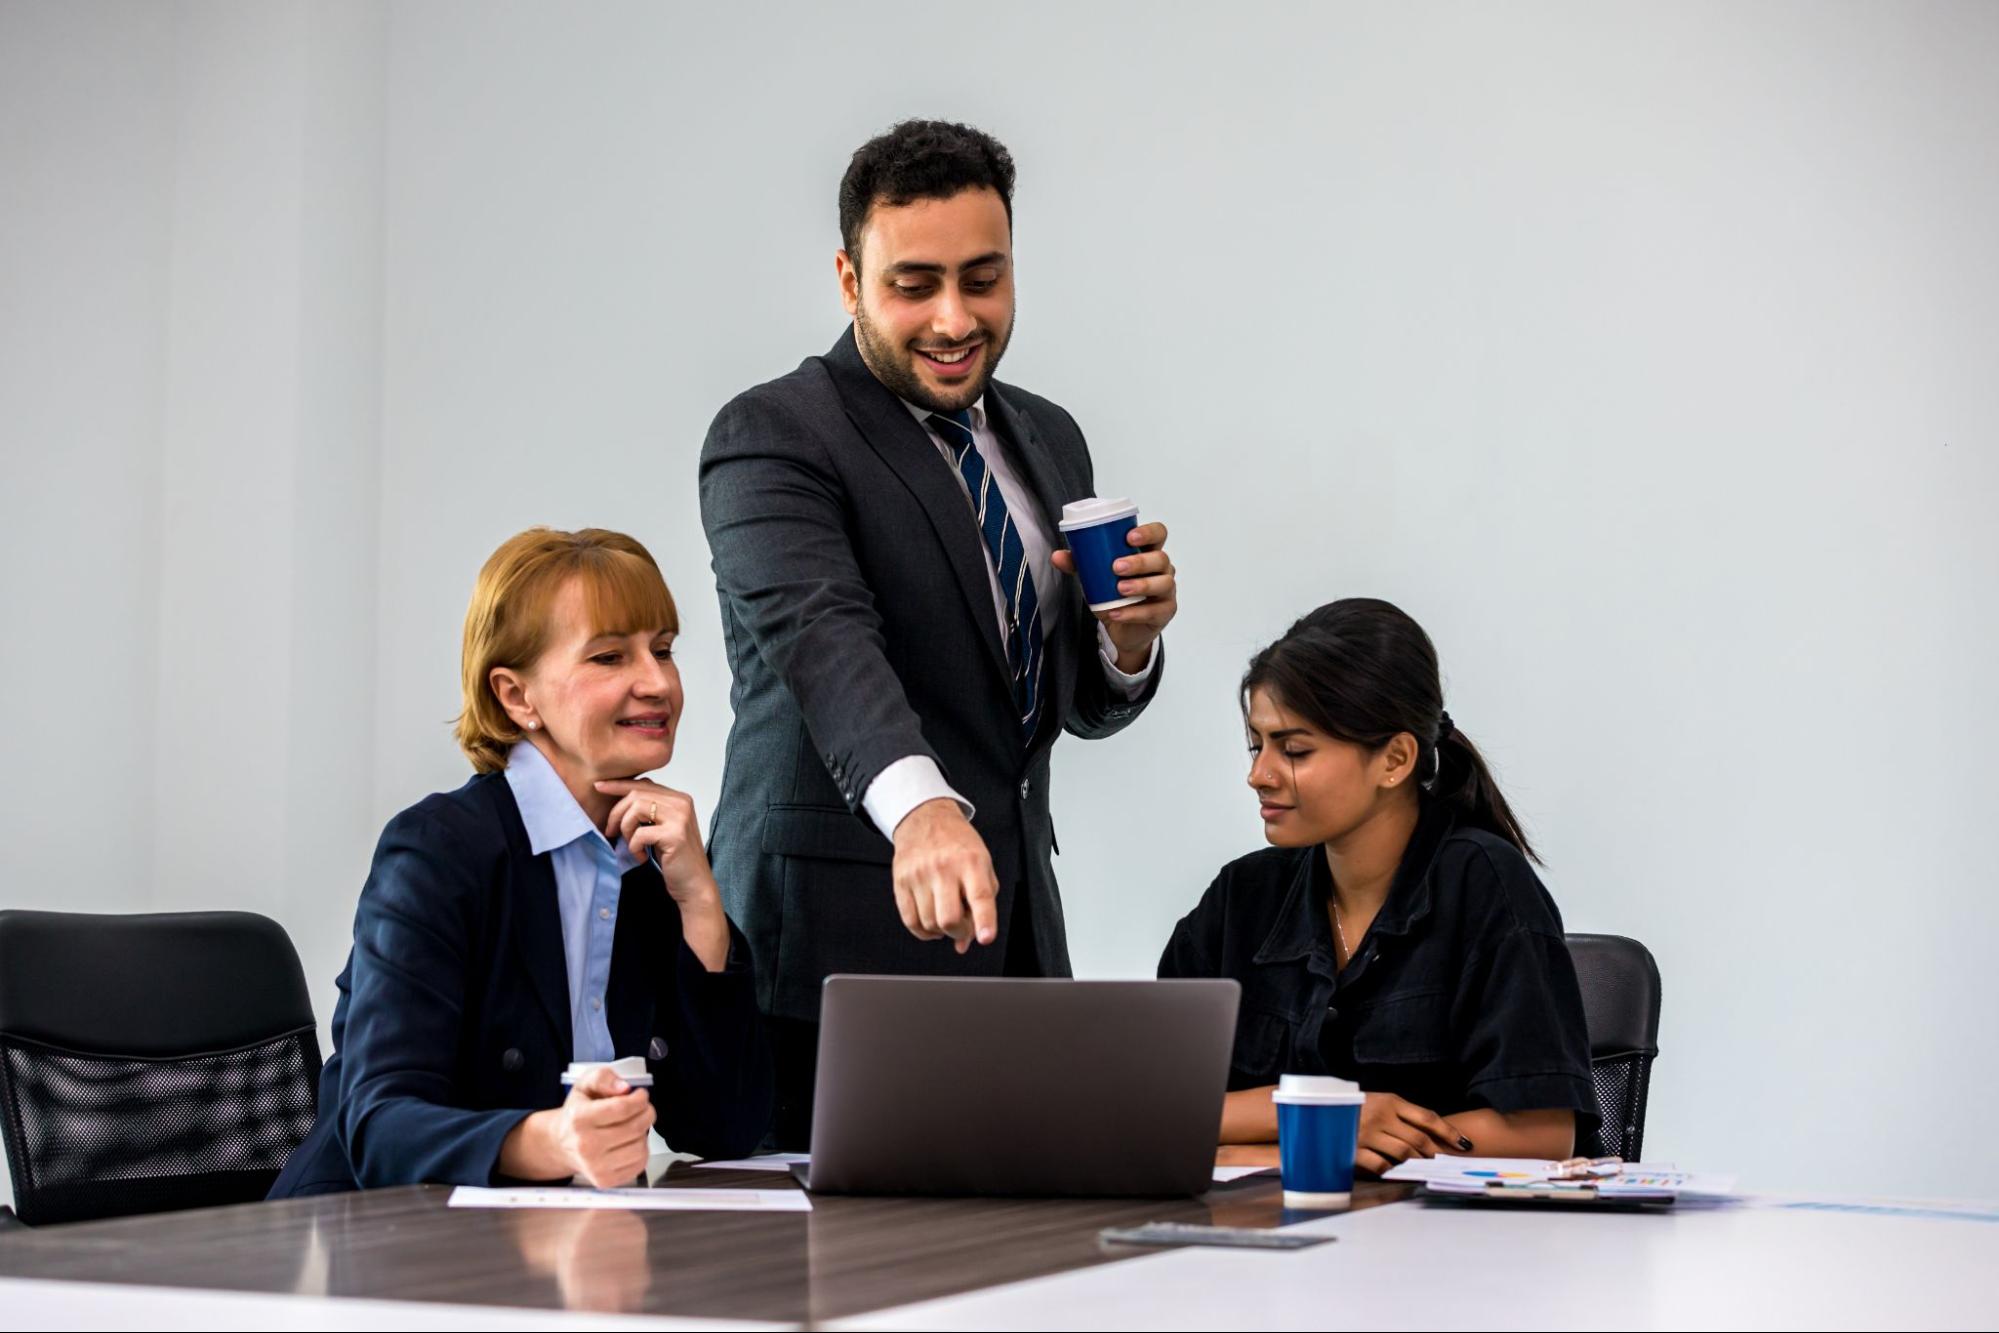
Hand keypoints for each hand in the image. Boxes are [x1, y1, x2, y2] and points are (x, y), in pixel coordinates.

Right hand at [546, 1065, 656, 1187]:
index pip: (622, 1108)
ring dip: (644, 1133)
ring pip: (640, 1147)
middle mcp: (585, 1146)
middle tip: (644, 1108)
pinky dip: (641, 1151)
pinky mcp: (605, 1180)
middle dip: (646, 1113)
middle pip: (634, 1128)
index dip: (639, 1099)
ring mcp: (595, 1167)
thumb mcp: (584, 1085)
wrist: (562, 1144)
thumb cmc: (577, 1114)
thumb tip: (624, 1087)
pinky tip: (630, 1142)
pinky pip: (639, 1164)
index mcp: (579, 1119)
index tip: (641, 1095)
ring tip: (634, 1126)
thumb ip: (603, 1078)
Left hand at [595, 779, 717, 908]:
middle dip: (616, 813)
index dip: (618, 785)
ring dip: (625, 829)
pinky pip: (640, 833)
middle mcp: (682, 803)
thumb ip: (649, 811)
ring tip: (631, 845)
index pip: (644, 784)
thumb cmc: (675, 859)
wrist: (694, 884)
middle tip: (611, 832)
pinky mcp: (675, 835)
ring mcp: (680, 818)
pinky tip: (642, 857)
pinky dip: (634, 847)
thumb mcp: (662, 828)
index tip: (599, 787)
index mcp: (679, 799)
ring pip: (636, 809)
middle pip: (636, 794)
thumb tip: (620, 797)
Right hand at [890, 798, 999, 953]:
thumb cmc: (958, 844)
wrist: (926, 819)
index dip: (984, 921)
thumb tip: (966, 942)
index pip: (980, 896)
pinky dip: (923, 931)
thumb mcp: (982, 866)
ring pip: (929, 924)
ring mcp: (919, 875)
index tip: (986, 937)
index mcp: (971, 862)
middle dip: (959, 933)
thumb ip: (982, 904)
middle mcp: (944, 867)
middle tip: (962, 926)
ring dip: (940, 931)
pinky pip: (910, 921)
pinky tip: (930, 923)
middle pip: (949, 919)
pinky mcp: (901, 881)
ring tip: (945, 916)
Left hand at [1051, 520, 1176, 670]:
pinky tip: (1117, 612)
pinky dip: (1133, 612)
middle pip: (1161, 558)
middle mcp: (1162, 569)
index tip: (1129, 537)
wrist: (1121, 629)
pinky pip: (1154, 611)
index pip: (1159, 534)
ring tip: (1119, 589)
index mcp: (1148, 553)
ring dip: (1141, 585)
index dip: (1148, 532)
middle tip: (1116, 567)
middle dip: (1139, 561)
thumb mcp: (1095, 577)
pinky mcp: (1165, 612)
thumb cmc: (1114, 595)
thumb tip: (1057, 556)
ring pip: (1163, 583)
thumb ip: (1079, 565)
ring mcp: (1167, 591)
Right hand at [1354, 1092, 1472, 1175]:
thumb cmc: (1354, 1107)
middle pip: (1419, 1139)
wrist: (1317, 1110)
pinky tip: (1393, 1171)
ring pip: (1404, 1154)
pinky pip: (1382, 1166)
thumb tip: (1433, 1134)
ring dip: (1416, 1163)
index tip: (1464, 1144)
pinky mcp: (1354, 1151)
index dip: (1449, 1132)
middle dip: (1435, 1153)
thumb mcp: (1378, 1101)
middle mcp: (1380, 1116)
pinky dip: (1391, 1171)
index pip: (1428, 1118)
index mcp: (1389, 1101)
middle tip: (1443, 1162)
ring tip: (1422, 1168)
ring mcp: (1367, 1134)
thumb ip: (1402, 1114)